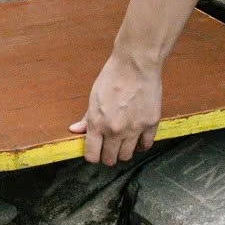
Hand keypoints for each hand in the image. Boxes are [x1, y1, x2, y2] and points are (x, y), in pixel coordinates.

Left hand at [70, 51, 162, 165]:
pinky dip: (141, 144)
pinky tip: (138, 138)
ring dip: (124, 151)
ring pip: (127, 155)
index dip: (93, 156)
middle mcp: (114, 130)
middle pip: (110, 159)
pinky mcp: (150, 124)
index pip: (92, 156)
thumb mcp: (94, 97)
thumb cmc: (112, 77)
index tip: (96, 152)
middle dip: (108, 156)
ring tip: (124, 142)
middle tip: (110, 148)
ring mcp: (134, 129)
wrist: (136, 64)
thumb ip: (86, 118)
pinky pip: (146, 145)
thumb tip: (75, 130)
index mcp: (97, 124)